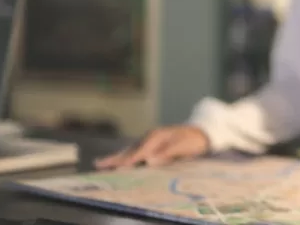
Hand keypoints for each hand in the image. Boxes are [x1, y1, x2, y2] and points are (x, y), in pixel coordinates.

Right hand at [94, 124, 209, 169]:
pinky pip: (136, 150)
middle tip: (98, 163)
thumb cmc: (193, 140)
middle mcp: (150, 137)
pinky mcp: (153, 143)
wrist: (202, 132)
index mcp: (156, 138)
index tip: (115, 168)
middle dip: (115, 158)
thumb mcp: (182, 146)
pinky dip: (127, 155)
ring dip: (118, 157)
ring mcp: (150, 139)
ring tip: (102, 163)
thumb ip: (166, 153)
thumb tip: (149, 160)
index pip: (138, 152)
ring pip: (131, 150)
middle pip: (130, 150)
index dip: (126, 161)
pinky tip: (121, 160)